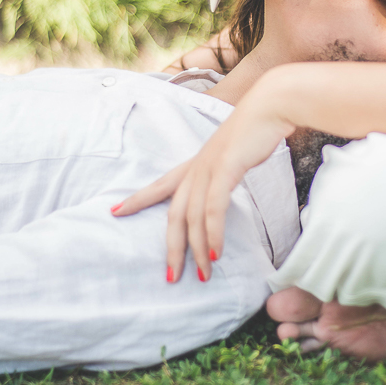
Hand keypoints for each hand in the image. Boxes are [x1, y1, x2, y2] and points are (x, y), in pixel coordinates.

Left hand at [113, 83, 293, 282]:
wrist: (270, 107)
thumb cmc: (256, 131)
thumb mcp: (234, 155)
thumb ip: (224, 172)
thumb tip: (223, 186)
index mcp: (195, 164)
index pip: (160, 185)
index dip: (137, 199)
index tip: (115, 211)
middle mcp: (196, 167)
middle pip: (173, 213)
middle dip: (171, 247)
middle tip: (171, 276)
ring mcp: (208, 168)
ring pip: (193, 217)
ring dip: (197, 249)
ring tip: (201, 274)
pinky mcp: (225, 169)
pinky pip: (213, 209)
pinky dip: (213, 233)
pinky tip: (215, 252)